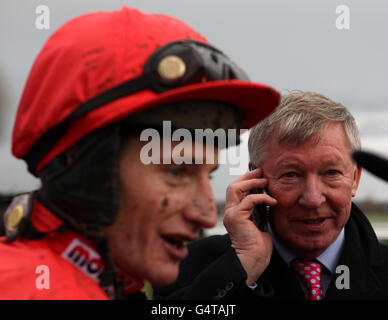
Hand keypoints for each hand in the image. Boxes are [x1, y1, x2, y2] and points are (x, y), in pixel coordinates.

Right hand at [223, 168, 277, 285]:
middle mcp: (230, 211)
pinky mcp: (237, 217)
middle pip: (234, 185)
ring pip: (236, 188)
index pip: (237, 190)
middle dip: (248, 176)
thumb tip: (267, 199)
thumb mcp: (260, 223)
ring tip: (266, 181)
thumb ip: (260, 211)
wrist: (252, 261)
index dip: (246, 179)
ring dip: (252, 182)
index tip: (258, 172)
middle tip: (262, 171)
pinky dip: (262, 198)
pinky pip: (248, 200)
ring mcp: (232, 214)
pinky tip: (272, 201)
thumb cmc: (257, 247)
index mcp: (235, 212)